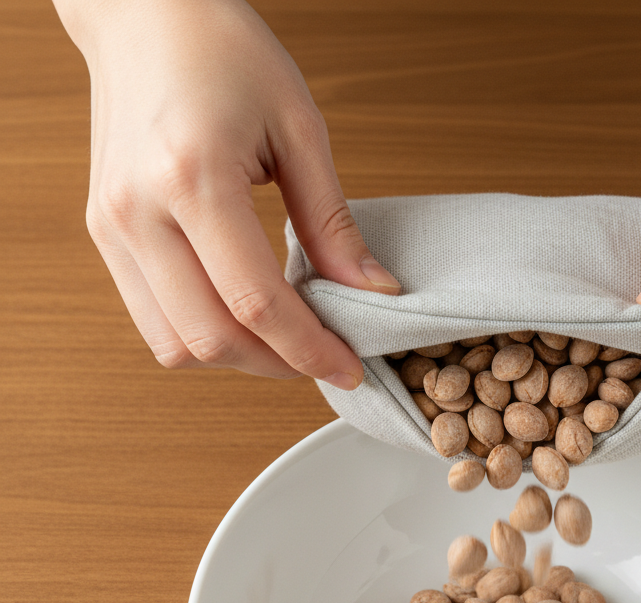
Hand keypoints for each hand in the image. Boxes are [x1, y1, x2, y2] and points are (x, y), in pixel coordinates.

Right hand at [55, 0, 398, 387]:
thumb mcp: (299, 129)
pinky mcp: (104, 235)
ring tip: (285, 337)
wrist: (143, 13)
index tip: (348, 367)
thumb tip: (374, 292)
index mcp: (191, 177)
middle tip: (324, 356)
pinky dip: (204, 334)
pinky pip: (153, 321)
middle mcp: (137, 211)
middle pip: (212, 338)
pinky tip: (243, 315)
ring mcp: (112, 227)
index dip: (309, 350)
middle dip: (278, 364)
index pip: (256, 304)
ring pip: (176, 345)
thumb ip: (334, 224)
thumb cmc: (222, 51)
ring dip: (238, 358)